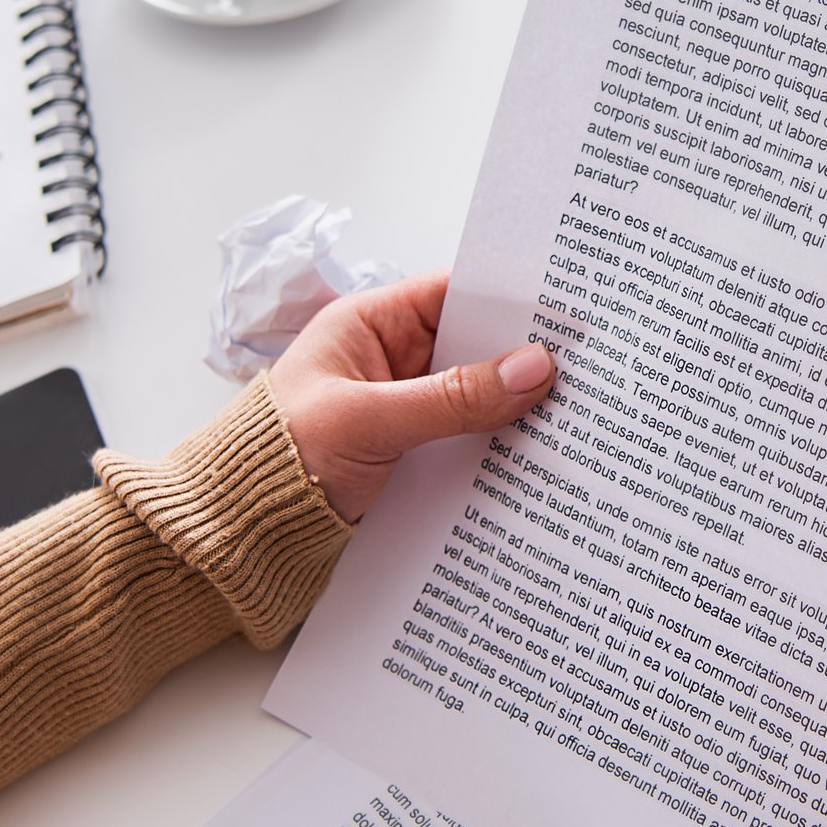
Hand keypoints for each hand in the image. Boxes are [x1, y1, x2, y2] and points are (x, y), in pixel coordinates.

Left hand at [265, 270, 554, 522]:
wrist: (237, 536)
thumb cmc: (279, 462)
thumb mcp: (369, 421)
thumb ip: (453, 397)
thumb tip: (535, 367)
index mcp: (369, 325)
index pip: (453, 291)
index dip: (508, 297)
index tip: (566, 308)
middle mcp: (389, 359)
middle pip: (472, 345)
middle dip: (522, 357)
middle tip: (589, 364)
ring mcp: (401, 406)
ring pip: (474, 396)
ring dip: (514, 407)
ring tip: (579, 410)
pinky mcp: (408, 452)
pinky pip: (464, 438)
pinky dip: (495, 445)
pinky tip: (536, 454)